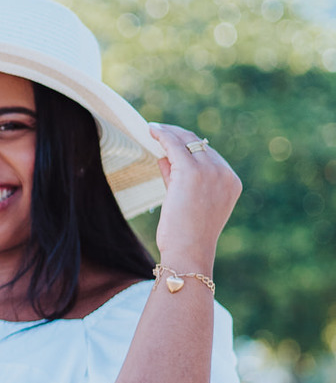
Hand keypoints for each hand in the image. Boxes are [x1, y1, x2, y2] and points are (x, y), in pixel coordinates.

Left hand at [149, 124, 240, 269]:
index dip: (188, 146)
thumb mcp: (187, 202)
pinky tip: (152, 130)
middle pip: (199, 144)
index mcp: (231, 181)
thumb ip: (178, 178)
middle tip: (160, 130)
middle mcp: (224, 173)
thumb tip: (164, 158)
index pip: (209, 155)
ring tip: (154, 129)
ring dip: (169, 133)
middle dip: (178, 135)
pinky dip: (163, 135)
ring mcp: (210, 171)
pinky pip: (174, 145)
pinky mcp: (191, 172)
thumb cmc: (186, 235)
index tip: (172, 140)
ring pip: (186, 142)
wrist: (189, 253)